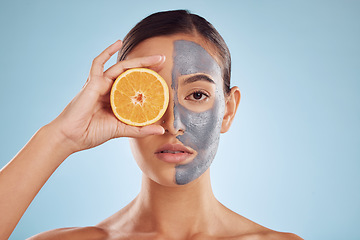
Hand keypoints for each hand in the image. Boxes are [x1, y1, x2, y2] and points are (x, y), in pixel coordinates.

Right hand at [49, 40, 165, 152]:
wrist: (72, 137)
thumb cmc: (93, 133)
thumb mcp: (122, 130)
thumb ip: (141, 129)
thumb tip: (162, 130)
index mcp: (117, 99)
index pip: (136, 85)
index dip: (149, 79)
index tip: (163, 76)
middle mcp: (110, 89)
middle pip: (132, 73)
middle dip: (148, 66)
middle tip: (163, 61)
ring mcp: (101, 84)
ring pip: (122, 67)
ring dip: (139, 60)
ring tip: (155, 57)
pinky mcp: (92, 82)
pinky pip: (98, 63)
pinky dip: (107, 52)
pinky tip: (117, 43)